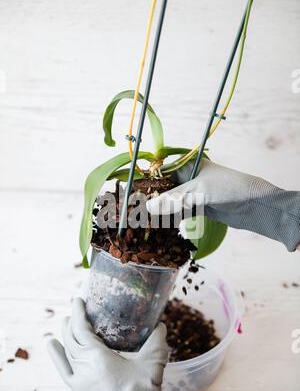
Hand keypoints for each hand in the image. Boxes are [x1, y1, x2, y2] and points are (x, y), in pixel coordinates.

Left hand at [47, 298, 167, 390]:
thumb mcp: (153, 365)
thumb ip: (157, 343)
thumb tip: (161, 327)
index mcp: (98, 357)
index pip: (82, 329)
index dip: (78, 313)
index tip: (78, 301)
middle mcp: (84, 366)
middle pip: (72, 338)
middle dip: (72, 321)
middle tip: (76, 309)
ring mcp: (78, 380)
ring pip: (67, 351)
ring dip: (65, 334)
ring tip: (66, 322)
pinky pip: (62, 369)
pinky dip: (56, 355)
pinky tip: (52, 344)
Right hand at [147, 159, 299, 251]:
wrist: (256, 204)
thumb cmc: (229, 188)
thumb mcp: (199, 192)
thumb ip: (173, 200)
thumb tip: (147, 208)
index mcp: (188, 165)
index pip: (161, 171)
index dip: (145, 181)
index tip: (130, 192)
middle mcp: (189, 177)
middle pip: (164, 188)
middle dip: (150, 198)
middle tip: (133, 209)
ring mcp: (194, 193)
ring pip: (170, 201)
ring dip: (159, 210)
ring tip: (141, 219)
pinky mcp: (199, 207)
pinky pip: (180, 211)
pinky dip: (170, 217)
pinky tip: (159, 225)